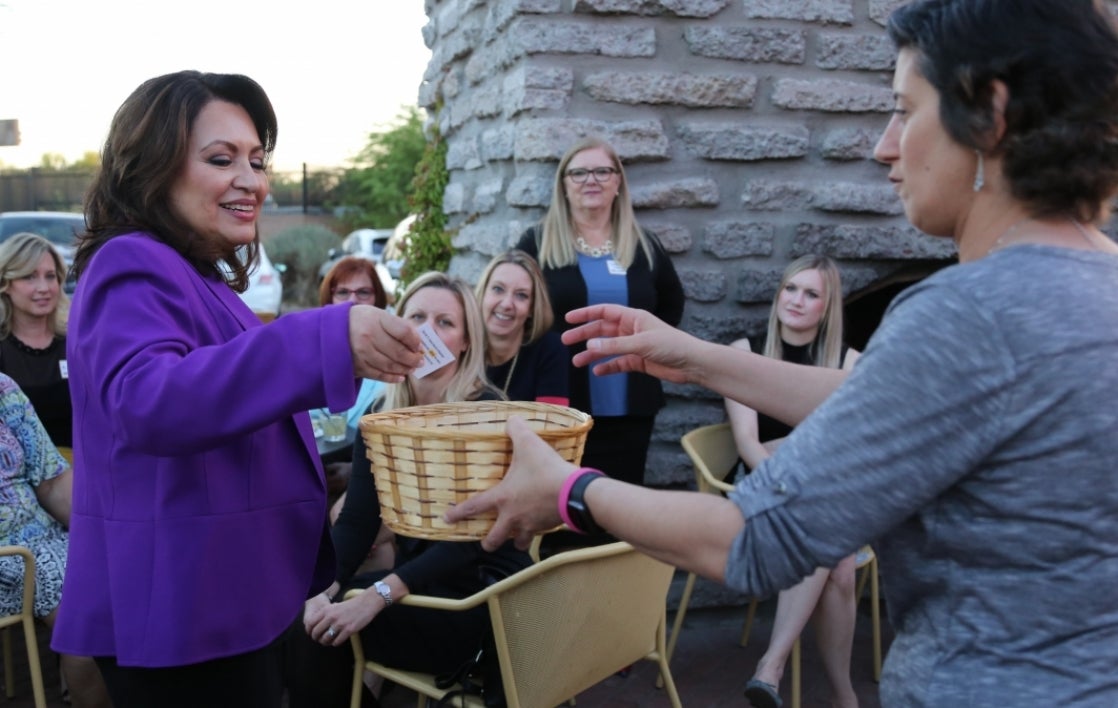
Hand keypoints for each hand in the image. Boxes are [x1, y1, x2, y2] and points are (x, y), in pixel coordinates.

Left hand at [306, 593, 381, 647]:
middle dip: (316, 638)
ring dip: (325, 642)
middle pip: (316, 633)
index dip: (309, 631)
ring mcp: (340, 624)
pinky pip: (336, 642)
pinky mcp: (349, 630)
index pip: (310, 623)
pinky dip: (335, 643)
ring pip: (325, 639)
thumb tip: (318, 622)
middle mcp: (331, 617)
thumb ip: (326, 613)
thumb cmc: (352, 605)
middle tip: (319, 639)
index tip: (311, 634)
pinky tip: (338, 640)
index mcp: (327, 610)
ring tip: (328, 641)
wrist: (367, 603)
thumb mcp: (336, 605)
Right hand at [348, 305, 423, 382]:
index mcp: (377, 318)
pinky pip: (378, 375)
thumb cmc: (364, 321)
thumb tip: (418, 343)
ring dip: (404, 369)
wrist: (333, 328)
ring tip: (412, 369)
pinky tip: (400, 376)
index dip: (416, 342)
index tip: (420, 347)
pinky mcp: (356, 365)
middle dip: (414, 359)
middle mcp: (368, 335)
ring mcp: (361, 352)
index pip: (404, 332)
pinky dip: (392, 378)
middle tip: (421, 361)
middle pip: (398, 352)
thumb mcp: (379, 315)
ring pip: (390, 365)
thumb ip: (398, 326)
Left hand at [444, 416, 574, 551]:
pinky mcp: (547, 527)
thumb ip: (517, 430)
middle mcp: (513, 517)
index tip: (447, 519)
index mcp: (502, 498)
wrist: (573, 492)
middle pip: (495, 538)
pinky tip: (540, 524)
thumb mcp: (529, 443)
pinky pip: (538, 534)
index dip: (458, 513)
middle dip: (489, 543)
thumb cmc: (545, 469)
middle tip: (487, 542)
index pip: (474, 507)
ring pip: (519, 542)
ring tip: (517, 537)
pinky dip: (537, 531)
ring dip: (516, 541)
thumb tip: (511, 419)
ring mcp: (531, 525)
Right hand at [562, 304, 702, 384]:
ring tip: (576, 362)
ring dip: (592, 354)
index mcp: (633, 317)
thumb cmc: (671, 346)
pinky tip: (597, 372)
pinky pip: (618, 363)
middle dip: (584, 335)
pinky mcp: (638, 361)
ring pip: (607, 348)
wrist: (691, 364)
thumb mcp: (641, 343)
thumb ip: (614, 346)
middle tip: (565, 341)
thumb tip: (589, 346)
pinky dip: (607, 367)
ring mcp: (634, 346)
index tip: (568, 318)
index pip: (604, 312)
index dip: (585, 314)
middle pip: (602, 330)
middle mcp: (631, 329)